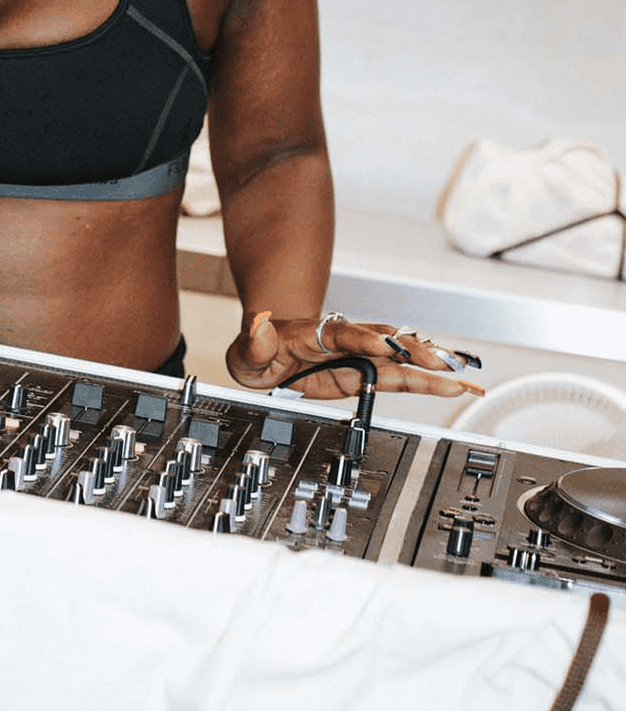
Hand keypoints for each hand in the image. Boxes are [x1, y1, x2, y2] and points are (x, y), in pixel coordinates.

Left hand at [226, 310, 485, 400]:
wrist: (268, 352)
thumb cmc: (259, 351)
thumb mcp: (245, 352)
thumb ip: (254, 343)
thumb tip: (257, 325)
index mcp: (314, 334)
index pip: (343, 333)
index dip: (364, 339)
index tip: (384, 345)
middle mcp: (344, 341)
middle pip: (384, 341)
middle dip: (412, 351)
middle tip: (441, 362)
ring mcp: (360, 356)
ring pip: (401, 358)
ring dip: (431, 366)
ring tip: (464, 377)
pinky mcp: (369, 372)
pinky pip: (403, 375)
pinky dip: (431, 381)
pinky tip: (461, 385)